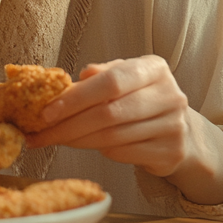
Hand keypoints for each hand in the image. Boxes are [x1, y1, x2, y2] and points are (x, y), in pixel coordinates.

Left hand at [24, 55, 222, 203]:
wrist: (181, 132)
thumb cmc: (140, 99)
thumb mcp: (123, 78)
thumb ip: (98, 76)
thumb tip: (66, 82)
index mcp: (154, 68)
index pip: (111, 81)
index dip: (76, 98)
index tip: (46, 112)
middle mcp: (170, 95)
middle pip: (109, 113)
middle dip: (68, 125)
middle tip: (41, 134)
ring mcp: (174, 125)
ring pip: (112, 137)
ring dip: (77, 140)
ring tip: (56, 139)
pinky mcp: (171, 152)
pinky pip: (122, 153)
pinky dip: (99, 151)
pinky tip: (87, 145)